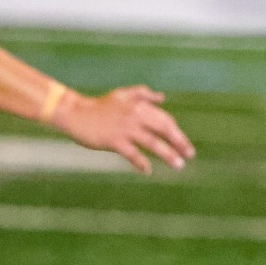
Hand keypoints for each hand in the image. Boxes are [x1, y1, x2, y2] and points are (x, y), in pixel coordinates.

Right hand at [52, 85, 195, 173]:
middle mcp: (135, 116)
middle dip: (179, 143)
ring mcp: (124, 129)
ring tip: (178, 165)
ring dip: (167, 155)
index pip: (165, 120)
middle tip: (190, 155)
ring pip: (152, 143)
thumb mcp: (122, 95)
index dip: (177, 133)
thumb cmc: (100, 106)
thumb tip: (162, 98)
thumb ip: (143, 94)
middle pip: (164, 130)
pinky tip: (147, 170)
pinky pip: (132, 154)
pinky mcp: (113, 140)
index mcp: (140, 105)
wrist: (75, 113)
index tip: (185, 145)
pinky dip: (141, 163)